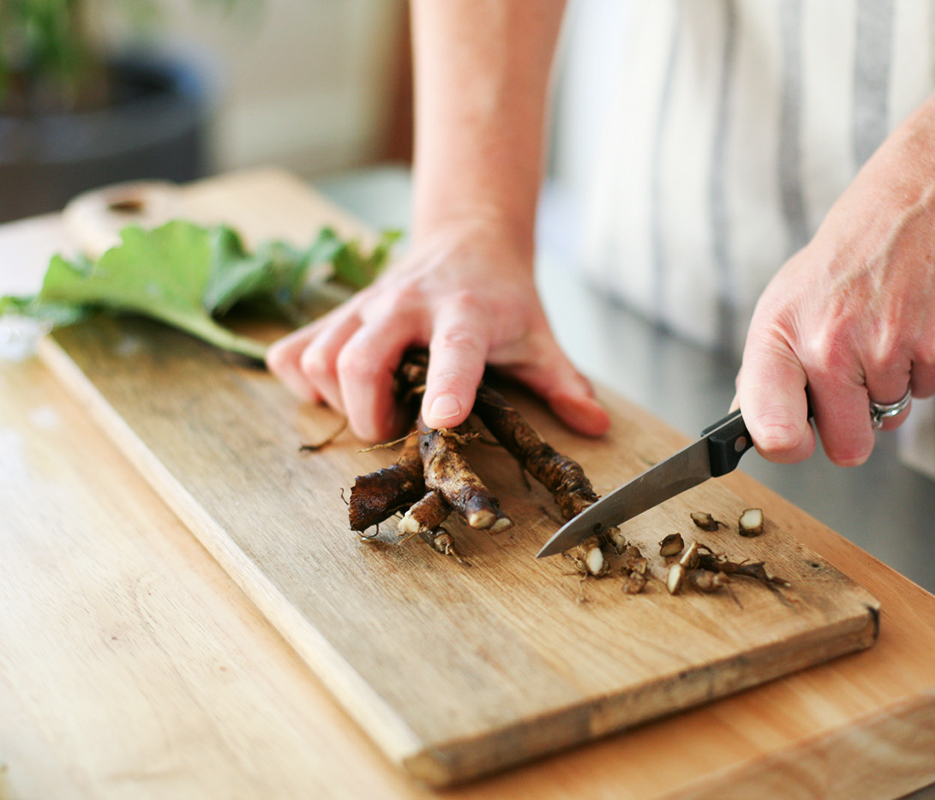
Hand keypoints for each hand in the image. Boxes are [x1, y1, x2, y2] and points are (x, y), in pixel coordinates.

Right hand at [267, 217, 609, 441]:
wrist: (467, 237)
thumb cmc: (503, 298)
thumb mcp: (541, 338)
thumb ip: (564, 384)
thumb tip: (595, 426)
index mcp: (465, 313)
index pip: (453, 350)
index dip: (444, 386)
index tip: (439, 421)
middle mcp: (406, 306)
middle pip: (359, 360)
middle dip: (368, 411)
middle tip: (395, 428)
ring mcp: (364, 307)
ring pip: (318, 357)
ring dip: (336, 400)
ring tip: (376, 405)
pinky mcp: (336, 313)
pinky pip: (292, 352)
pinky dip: (302, 381)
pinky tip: (338, 390)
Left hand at [735, 159, 934, 465]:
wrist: (916, 203)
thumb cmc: (844, 262)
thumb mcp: (783, 305)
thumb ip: (766, 372)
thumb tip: (755, 429)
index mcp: (780, 338)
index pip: (774, 434)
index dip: (788, 446)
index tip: (797, 436)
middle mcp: (829, 346)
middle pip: (847, 448)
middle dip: (853, 425)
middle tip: (854, 375)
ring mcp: (888, 348)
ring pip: (891, 418)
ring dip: (890, 385)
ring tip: (883, 328)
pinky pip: (929, 392)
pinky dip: (924, 367)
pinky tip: (913, 321)